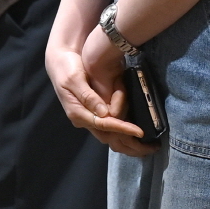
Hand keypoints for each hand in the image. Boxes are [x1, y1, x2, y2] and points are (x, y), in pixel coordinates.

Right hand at [46, 29, 156, 156]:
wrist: (58, 61)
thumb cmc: (67, 67)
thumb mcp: (75, 78)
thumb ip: (88, 95)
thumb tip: (103, 112)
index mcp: (77, 112)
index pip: (103, 125)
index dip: (122, 128)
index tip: (139, 132)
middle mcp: (82, 119)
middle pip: (107, 137)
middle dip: (129, 143)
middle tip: (150, 147)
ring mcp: (86, 118)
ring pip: (109, 137)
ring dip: (127, 143)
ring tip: (146, 147)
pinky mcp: (91, 114)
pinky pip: (108, 129)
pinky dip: (122, 135)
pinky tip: (134, 137)